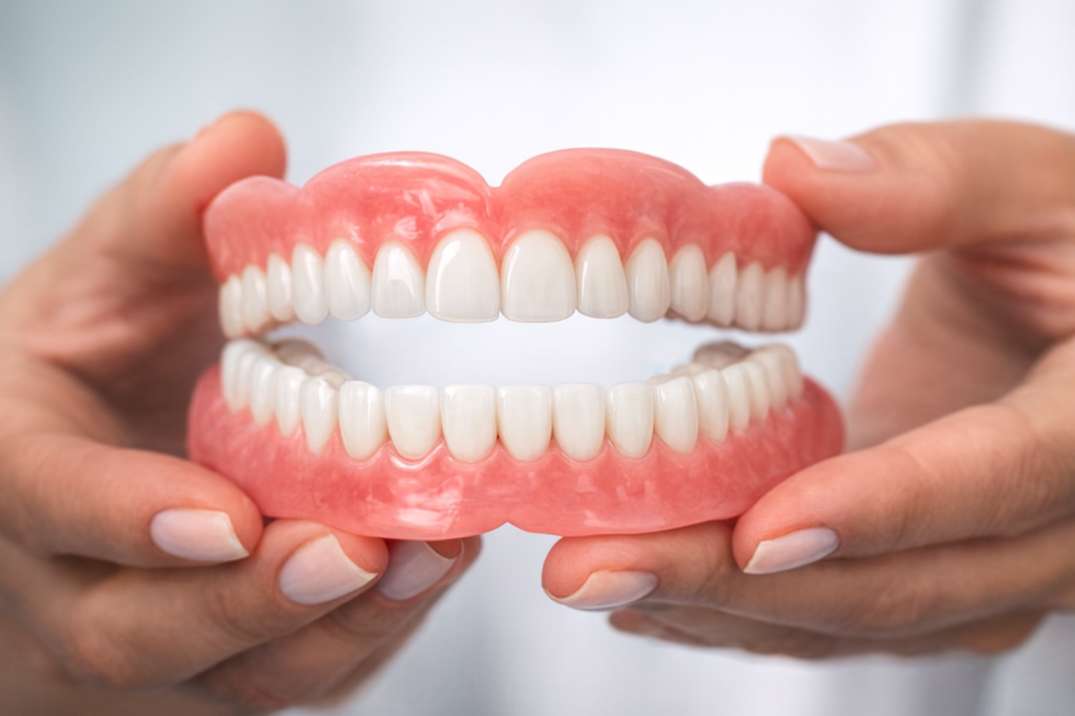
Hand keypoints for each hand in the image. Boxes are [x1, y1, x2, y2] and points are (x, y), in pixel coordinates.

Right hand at [0, 112, 476, 713]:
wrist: (93, 449)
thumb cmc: (89, 361)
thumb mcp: (105, 277)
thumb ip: (165, 216)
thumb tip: (246, 142)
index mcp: (21, 467)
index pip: (50, 507)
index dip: (129, 518)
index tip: (224, 510)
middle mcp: (72, 577)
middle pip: (136, 632)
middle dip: (249, 603)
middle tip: (353, 549)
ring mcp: (150, 635)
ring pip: (229, 676)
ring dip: (335, 631)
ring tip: (429, 556)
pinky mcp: (224, 661)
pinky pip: (293, 678)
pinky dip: (369, 635)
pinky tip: (432, 570)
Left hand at [542, 120, 1074, 657]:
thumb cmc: (1070, 242)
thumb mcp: (1035, 185)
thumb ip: (932, 180)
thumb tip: (794, 172)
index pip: (995, 481)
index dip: (874, 508)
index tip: (755, 530)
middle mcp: (1053, 524)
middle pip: (899, 584)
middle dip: (735, 586)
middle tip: (592, 568)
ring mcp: (986, 560)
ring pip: (856, 618)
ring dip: (715, 609)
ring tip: (590, 576)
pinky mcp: (923, 561)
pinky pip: (837, 609)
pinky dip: (737, 608)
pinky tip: (641, 590)